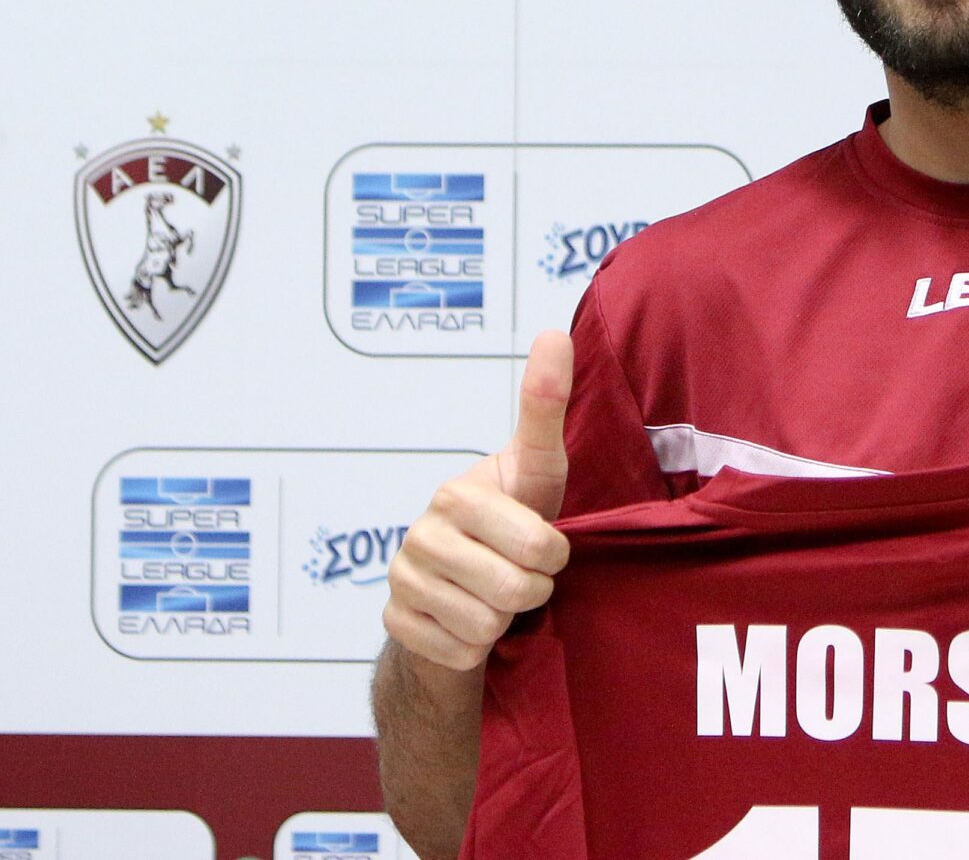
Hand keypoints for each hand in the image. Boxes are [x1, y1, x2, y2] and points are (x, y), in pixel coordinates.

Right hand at [383, 331, 574, 670]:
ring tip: (499, 596)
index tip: (548, 547)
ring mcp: (401, 580)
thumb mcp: (537, 469)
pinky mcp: (394, 625)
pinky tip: (469, 623)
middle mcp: (420, 532)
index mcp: (458, 493)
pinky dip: (475, 648)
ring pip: (487, 625)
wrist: (464, 588)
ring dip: (505, 620)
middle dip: (534, 589)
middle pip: (514, 590)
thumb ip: (545, 407)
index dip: (554, 554)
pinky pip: (460, 653)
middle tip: (527, 575)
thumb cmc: (514, 522)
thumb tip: (556, 333)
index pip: (537, 543)